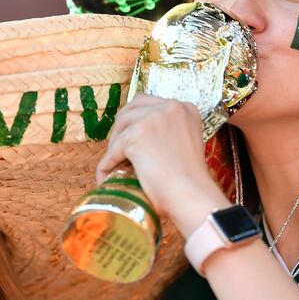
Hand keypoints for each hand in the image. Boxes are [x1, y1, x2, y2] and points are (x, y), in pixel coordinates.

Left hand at [95, 95, 229, 235]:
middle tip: (117, 148)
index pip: (149, 104)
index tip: (130, 133)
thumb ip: (169, 132)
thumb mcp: (186, 143)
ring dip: (113, 146)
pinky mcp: (136, 135)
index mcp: (185, 108)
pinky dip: (107, 164)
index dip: (136, 119)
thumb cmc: (191, 180)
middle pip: (132, 110)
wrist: (193, 196)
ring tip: (113, 164)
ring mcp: (152, 119)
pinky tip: (105, 176)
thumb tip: (143, 138)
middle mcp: (170, 107)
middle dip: (121, 128)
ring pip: (121, 128)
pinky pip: (113, 151)